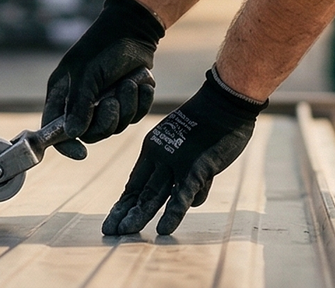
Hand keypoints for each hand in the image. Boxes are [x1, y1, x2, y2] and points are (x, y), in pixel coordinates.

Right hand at [42, 0, 163, 158]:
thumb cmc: (102, 46)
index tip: (81, 153)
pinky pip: (134, 116)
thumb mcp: (86, 73)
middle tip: (113, 101)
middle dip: (106, 121)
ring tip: (129, 84)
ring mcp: (105, 103)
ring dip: (126, 107)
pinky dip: (140, 102)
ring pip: (115, 126)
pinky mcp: (126, 101)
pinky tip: (141, 84)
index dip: (66, 145)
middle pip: (91, 133)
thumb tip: (73, 134)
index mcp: (63, 95)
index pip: (56, 129)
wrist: (133, 29)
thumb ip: (79, 104)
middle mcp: (82, 103)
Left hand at [103, 68, 266, 235]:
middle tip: (109, 232)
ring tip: (124, 233)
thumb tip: (191, 201)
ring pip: (153, 194)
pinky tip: (162, 229)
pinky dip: (172, 214)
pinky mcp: (196, 168)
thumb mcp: (187, 146)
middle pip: (139, 191)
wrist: (225, 102)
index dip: (124, 204)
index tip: (113, 221)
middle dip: (124, 214)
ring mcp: (177, 162)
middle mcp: (160, 156)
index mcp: (154, 148)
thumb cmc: (210, 123)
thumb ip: (186, 173)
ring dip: (139, 215)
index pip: (135, 183)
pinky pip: (181, 195)